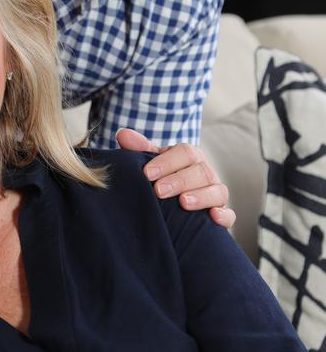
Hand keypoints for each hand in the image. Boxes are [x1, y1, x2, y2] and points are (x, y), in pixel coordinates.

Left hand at [115, 128, 234, 228]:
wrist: (174, 205)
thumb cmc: (162, 178)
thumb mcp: (151, 163)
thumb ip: (139, 149)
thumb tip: (123, 134)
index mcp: (190, 157)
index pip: (185, 152)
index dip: (167, 162)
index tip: (147, 173)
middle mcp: (206, 172)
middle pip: (201, 171)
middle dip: (180, 180)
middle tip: (159, 191)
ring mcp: (216, 193)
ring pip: (217, 191)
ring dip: (201, 196)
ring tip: (183, 202)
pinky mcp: (222, 214)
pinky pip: (229, 214)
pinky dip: (224, 215)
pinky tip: (213, 217)